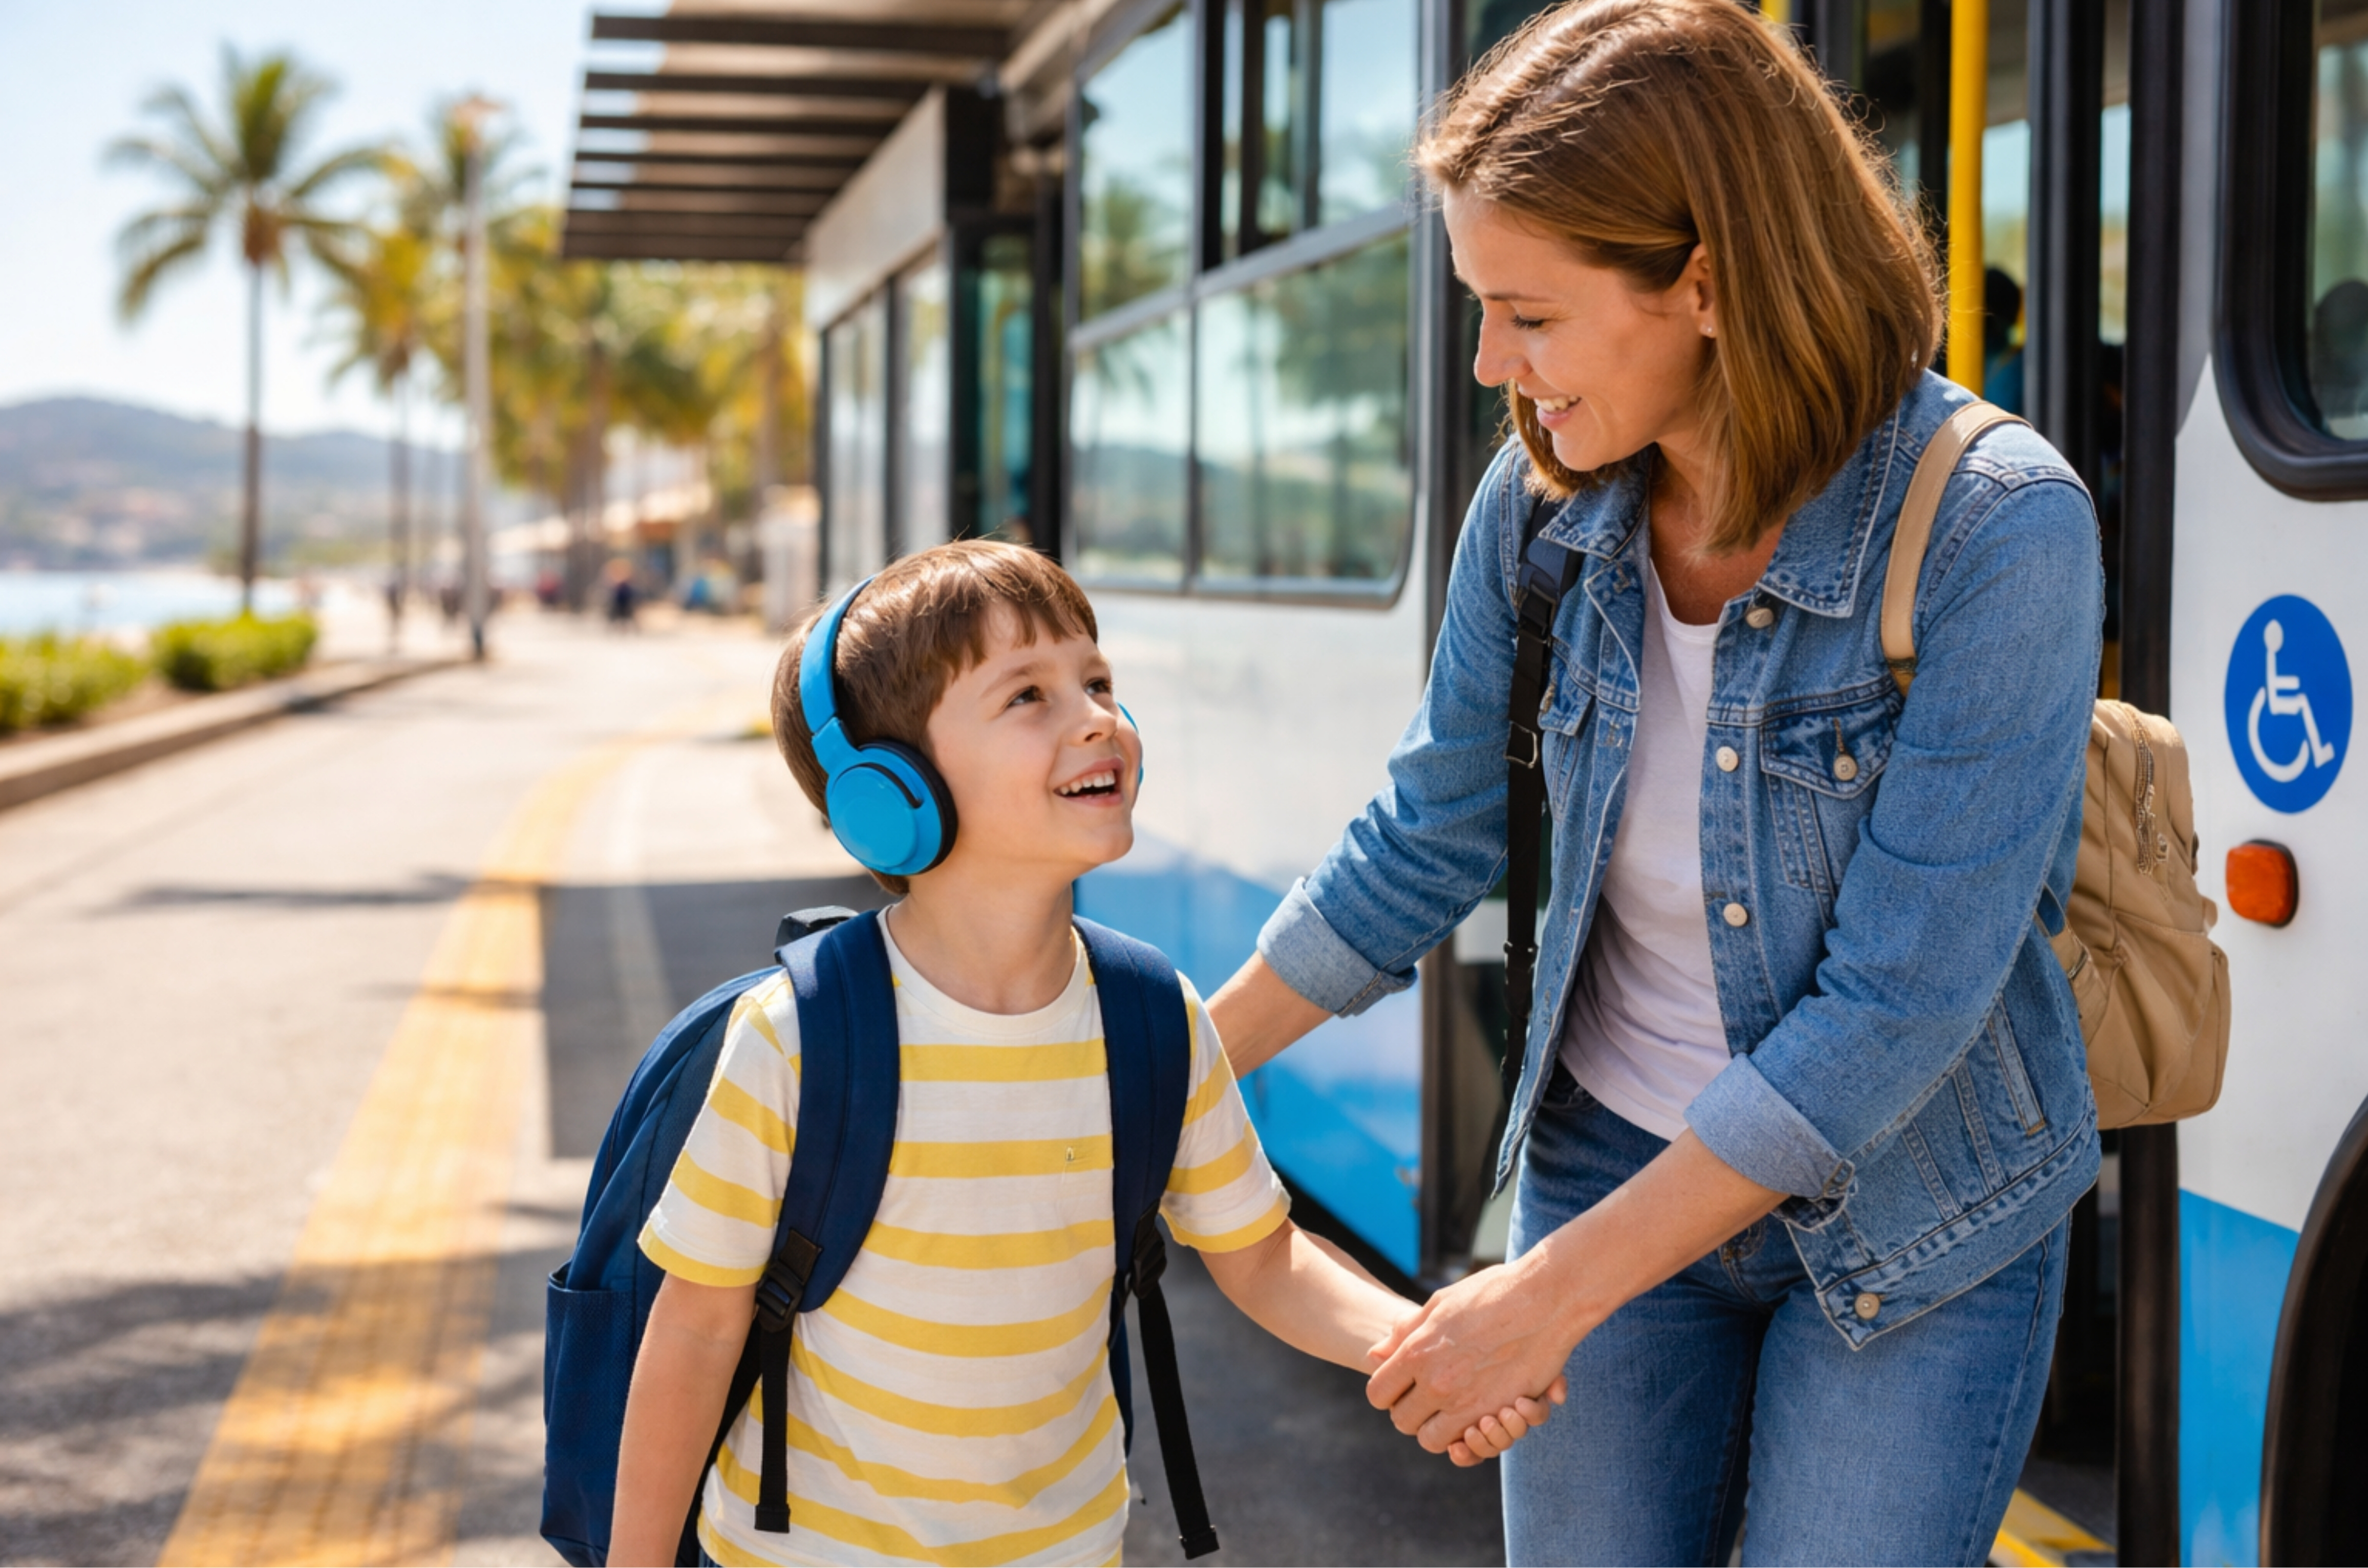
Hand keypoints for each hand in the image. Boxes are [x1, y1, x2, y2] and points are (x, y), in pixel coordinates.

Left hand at [1364, 1258, 1588, 1453]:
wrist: (1544, 1299)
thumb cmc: (1490, 1294)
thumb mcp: (1439, 1304)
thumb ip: (1405, 1334)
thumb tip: (1374, 1355)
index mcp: (1416, 1352)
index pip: (1378, 1393)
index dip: (1387, 1392)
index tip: (1401, 1385)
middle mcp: (1436, 1382)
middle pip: (1403, 1421)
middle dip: (1410, 1413)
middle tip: (1425, 1398)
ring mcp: (1466, 1401)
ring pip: (1432, 1439)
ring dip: (1436, 1429)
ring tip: (1449, 1409)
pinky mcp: (1496, 1412)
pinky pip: (1467, 1442)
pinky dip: (1465, 1435)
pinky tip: (1472, 1414)